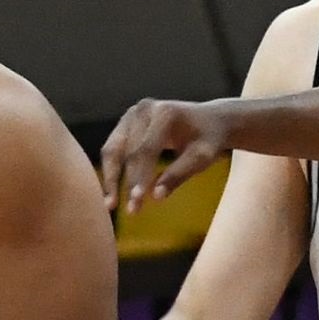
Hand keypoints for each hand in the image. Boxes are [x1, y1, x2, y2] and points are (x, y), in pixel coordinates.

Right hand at [99, 96, 242, 213]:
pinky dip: (111, 170)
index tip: (138, 200)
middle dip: (128, 182)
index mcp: (165, 113)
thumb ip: (179, 174)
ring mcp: (132, 113)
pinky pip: (113, 148)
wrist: (208, 120)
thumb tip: (156, 196)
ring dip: (111, 179)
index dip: (141, 176)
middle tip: (131, 211)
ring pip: (113, 149)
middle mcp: (144, 109)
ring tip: (111, 205)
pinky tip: (112, 193)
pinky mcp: (125, 121)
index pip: (147, 149)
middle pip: (128, 151)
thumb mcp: (201, 158)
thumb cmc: (208, 140)